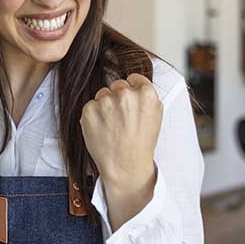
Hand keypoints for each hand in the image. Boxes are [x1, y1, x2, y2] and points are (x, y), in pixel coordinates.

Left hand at [80, 73, 162, 190]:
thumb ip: (146, 97)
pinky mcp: (89, 110)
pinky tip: (102, 129)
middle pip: (117, 85)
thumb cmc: (141, 143)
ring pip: (102, 94)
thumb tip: (136, 83)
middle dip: (118, 98)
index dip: (132, 88)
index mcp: (145, 94)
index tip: (130, 99)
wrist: (125, 165)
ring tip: (112, 126)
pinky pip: (91, 105)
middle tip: (121, 118)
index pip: (134, 78)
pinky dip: (94, 115)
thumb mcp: (155, 117)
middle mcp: (125, 94)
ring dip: (105, 106)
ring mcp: (106, 101)